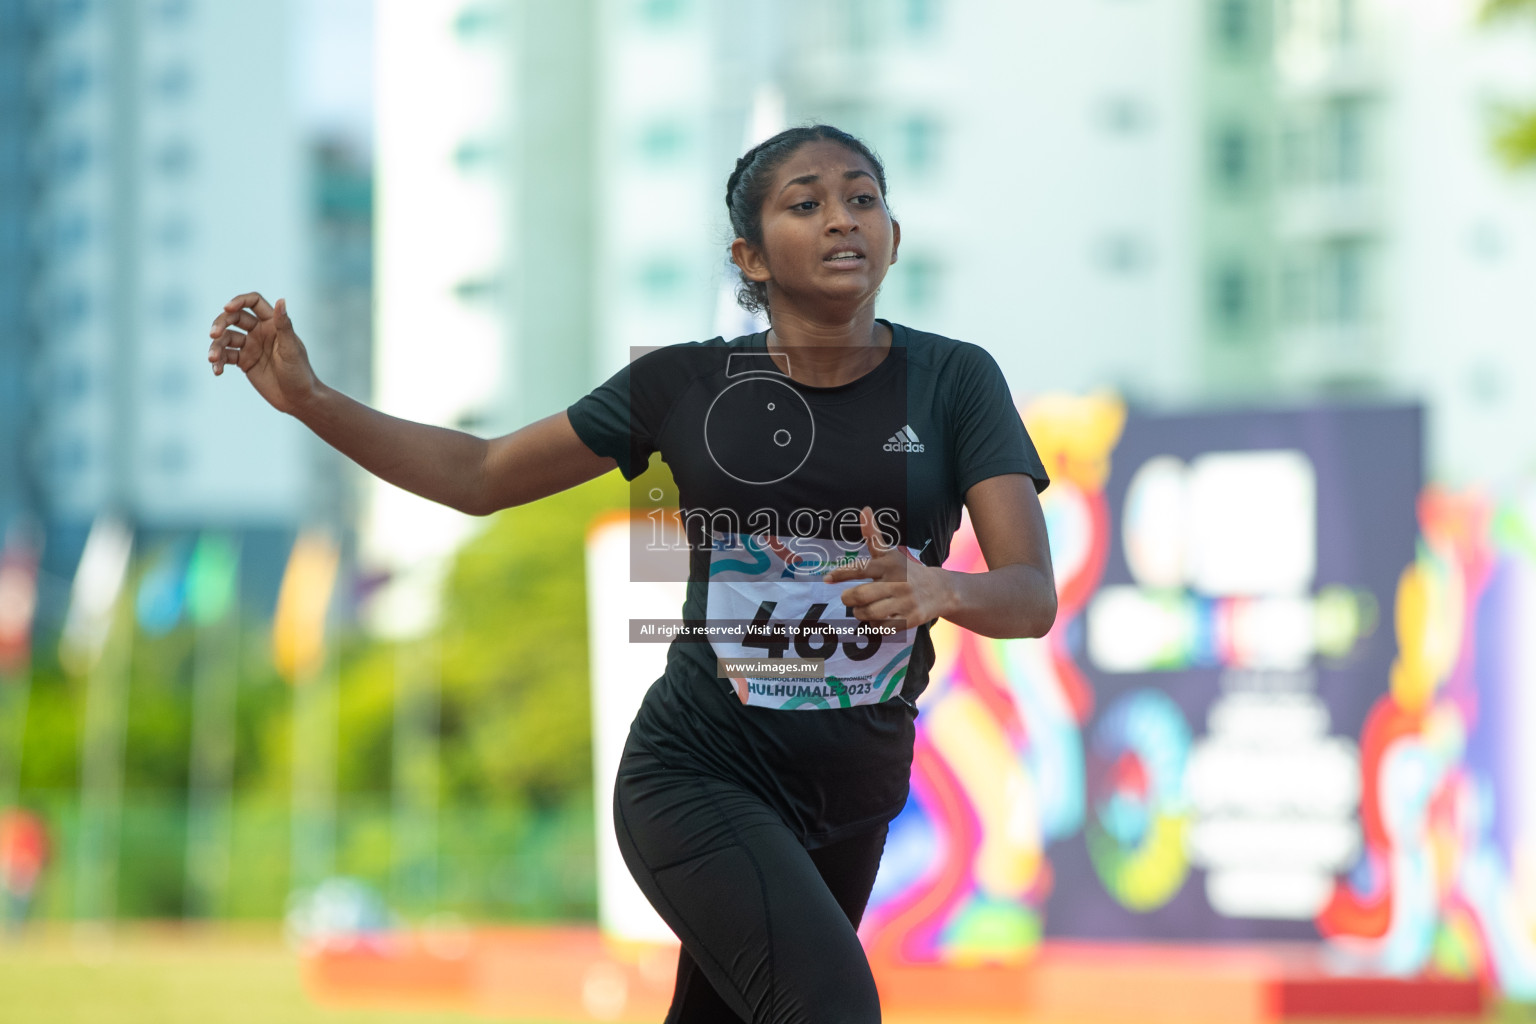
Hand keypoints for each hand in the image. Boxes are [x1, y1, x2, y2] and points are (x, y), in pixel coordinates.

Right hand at [207, 292, 321, 414]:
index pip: (253, 302)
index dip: (239, 301)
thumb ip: (284, 325)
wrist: (298, 400)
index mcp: (272, 324)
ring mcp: (250, 346)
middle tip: (213, 334)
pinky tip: (217, 371)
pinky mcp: (244, 362)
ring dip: (216, 346)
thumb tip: (281, 300)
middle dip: (220, 323)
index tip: (227, 308)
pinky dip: (219, 362)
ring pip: (226, 338)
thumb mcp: (291, 349)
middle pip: (234, 318)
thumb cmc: (299, 373)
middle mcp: (259, 331)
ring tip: (213, 359)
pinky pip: (226, 356)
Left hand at [824, 506, 951, 629]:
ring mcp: (904, 602)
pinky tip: (876, 618)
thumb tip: (864, 509)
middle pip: (860, 595)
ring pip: (869, 612)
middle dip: (848, 599)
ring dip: (859, 613)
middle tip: (848, 598)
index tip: (827, 579)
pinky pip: (882, 626)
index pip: (860, 568)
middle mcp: (898, 582)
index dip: (841, 573)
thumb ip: (873, 535)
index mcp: (889, 565)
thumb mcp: (890, 553)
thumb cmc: (907, 571)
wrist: (940, 590)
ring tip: (861, 609)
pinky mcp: (909, 619)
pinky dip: (874, 624)